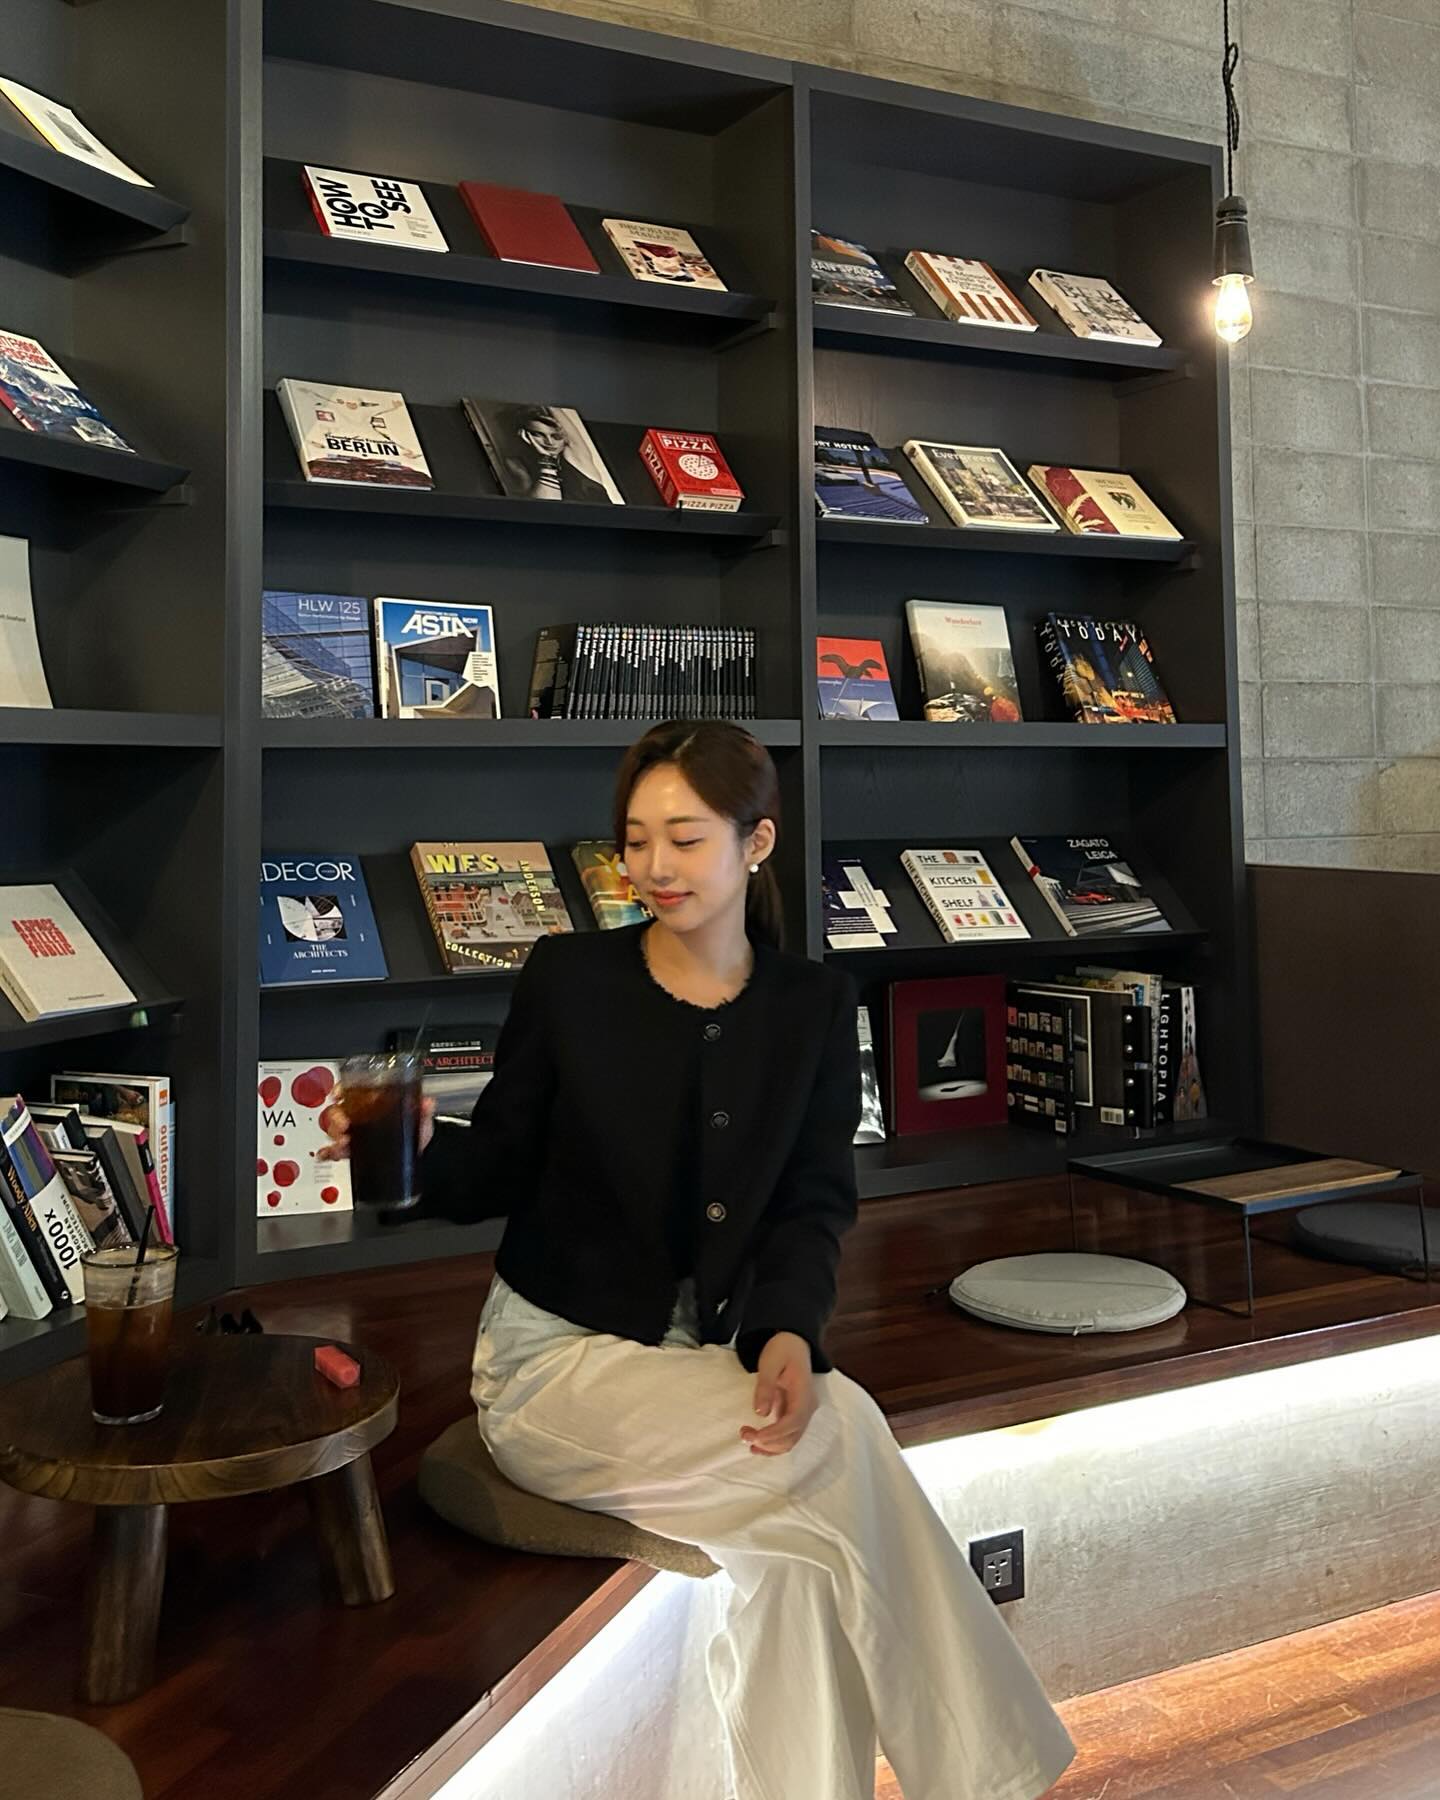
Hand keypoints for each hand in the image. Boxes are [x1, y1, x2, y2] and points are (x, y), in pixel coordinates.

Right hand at [316, 1094, 435, 1160]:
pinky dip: (329, 1152)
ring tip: (342, 1143)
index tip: (338, 1094)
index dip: (340, 1089)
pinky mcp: (352, 1151)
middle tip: (344, 1126)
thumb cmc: (414, 1126)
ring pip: (334, 1130)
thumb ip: (423, 1110)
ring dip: (334, 1136)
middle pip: (337, 1111)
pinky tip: (328, 1155)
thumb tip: (427, 1103)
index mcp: (371, 1101)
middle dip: (336, 1118)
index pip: (350, 1090)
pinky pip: (335, 1150)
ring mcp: (354, 1133)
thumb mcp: (420, 1116)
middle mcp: (358, 1115)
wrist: (417, 1150)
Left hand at [739, 1331, 816, 1455]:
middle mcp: (808, 1406)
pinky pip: (787, 1435)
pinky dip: (773, 1443)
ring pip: (791, 1439)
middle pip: (793, 1435)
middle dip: (769, 1442)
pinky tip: (757, 1445)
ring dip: (770, 1446)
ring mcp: (803, 1411)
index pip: (794, 1421)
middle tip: (744, 1435)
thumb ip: (765, 1386)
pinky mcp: (795, 1413)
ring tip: (747, 1439)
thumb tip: (761, 1413)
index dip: (775, 1434)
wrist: (793, 1342)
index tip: (755, 1436)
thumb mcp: (770, 1362)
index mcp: (804, 1393)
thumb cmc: (782, 1349)